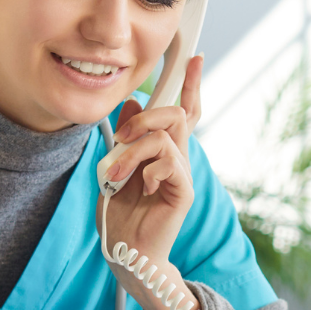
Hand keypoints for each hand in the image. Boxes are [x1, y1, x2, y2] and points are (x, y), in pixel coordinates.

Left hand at [101, 55, 203, 309]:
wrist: (126, 252)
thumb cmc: (120, 214)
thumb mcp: (114, 167)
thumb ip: (125, 139)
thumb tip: (129, 105)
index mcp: (163, 152)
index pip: (183, 111)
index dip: (190, 85)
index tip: (196, 57)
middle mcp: (177, 159)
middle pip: (177, 115)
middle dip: (147, 116)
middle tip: (121, 137)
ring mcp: (182, 174)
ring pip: (166, 136)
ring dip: (133, 150)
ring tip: (116, 174)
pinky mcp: (182, 191)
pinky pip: (168, 162)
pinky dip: (146, 170)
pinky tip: (138, 189)